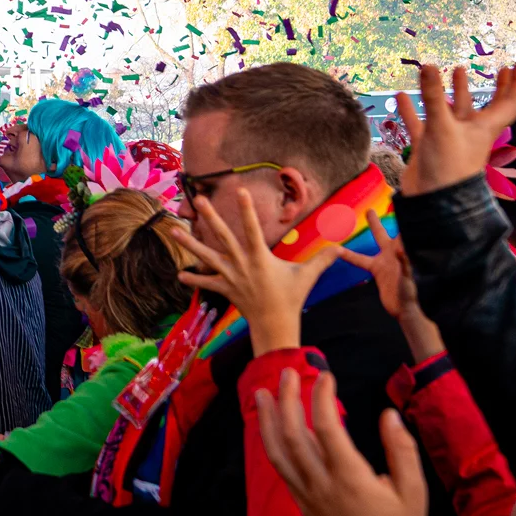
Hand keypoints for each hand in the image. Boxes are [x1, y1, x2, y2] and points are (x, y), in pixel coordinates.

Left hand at [166, 188, 339, 354]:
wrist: (275, 325)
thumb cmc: (291, 298)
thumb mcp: (307, 276)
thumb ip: (323, 259)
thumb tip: (343, 246)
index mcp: (260, 257)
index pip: (252, 228)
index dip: (246, 210)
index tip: (240, 190)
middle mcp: (242, 264)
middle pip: (223, 236)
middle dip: (211, 217)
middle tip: (198, 200)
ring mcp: (231, 276)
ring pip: (207, 256)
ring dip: (190, 244)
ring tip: (173, 230)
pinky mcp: (225, 288)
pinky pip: (207, 283)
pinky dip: (194, 279)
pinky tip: (180, 274)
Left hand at [252, 368, 428, 515]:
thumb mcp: (414, 493)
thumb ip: (402, 451)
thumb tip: (389, 416)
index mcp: (350, 479)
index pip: (327, 426)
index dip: (323, 396)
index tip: (327, 376)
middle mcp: (322, 485)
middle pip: (294, 434)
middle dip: (288, 399)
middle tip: (289, 371)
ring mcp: (308, 496)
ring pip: (279, 452)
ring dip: (268, 420)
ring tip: (263, 393)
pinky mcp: (302, 505)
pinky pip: (281, 470)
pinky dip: (272, 445)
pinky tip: (270, 430)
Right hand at [338, 210, 443, 360]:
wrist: (405, 310)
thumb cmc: (413, 292)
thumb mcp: (410, 277)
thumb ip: (405, 263)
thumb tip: (398, 248)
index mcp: (401, 251)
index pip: (401, 230)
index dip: (402, 216)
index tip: (398, 200)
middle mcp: (393, 252)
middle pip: (384, 231)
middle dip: (377, 219)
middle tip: (371, 208)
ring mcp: (384, 261)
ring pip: (372, 241)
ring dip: (367, 229)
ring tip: (360, 216)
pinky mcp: (377, 271)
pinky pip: (359, 260)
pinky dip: (349, 255)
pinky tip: (339, 250)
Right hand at [396, 60, 515, 196]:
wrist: (433, 203)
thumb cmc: (447, 167)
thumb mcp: (441, 127)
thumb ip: (433, 96)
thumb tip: (428, 65)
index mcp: (484, 127)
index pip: (510, 102)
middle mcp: (470, 131)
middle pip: (488, 105)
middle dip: (495, 86)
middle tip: (499, 68)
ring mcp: (450, 138)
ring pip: (455, 111)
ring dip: (455, 92)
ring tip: (452, 70)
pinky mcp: (430, 146)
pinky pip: (421, 123)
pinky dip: (413, 110)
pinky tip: (402, 96)